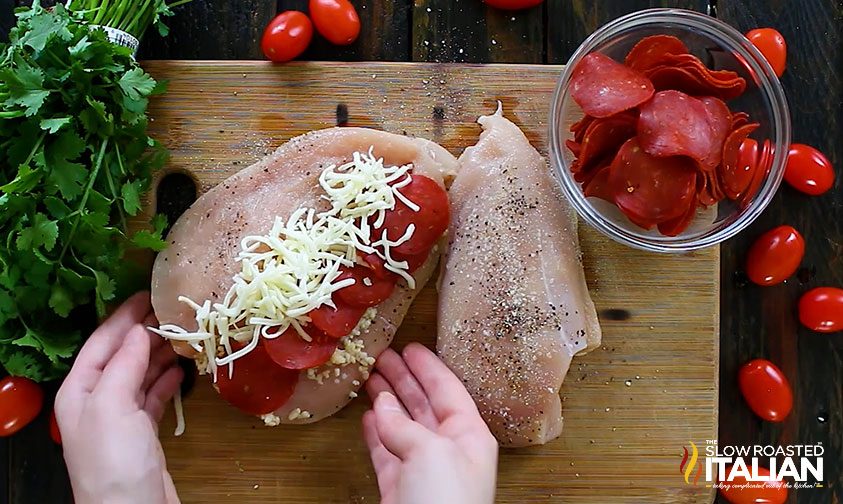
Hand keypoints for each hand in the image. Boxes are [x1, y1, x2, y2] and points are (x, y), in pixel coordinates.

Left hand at [55, 292, 183, 503]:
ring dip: (160, 352)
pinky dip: (168, 378)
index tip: (150, 292)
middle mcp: (97, 399)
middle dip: (146, 331)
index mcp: (80, 390)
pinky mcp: (143, 431)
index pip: (102, 341)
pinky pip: (154, 394)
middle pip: (122, 354)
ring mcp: (120, 416)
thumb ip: (124, 364)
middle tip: (176, 309)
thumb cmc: (114, 461)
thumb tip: (140, 330)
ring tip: (184, 332)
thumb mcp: (112, 405)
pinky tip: (183, 367)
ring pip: (140, 372)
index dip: (125, 315)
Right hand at [364, 343, 497, 503]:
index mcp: (470, 436)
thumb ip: (406, 426)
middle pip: (424, 404)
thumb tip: (382, 406)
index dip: (429, 367)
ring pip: (403, 426)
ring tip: (370, 379)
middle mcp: (449, 451)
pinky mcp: (401, 488)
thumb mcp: (432, 453)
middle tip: (384, 356)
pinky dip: (375, 433)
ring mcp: (424, 471)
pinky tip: (368, 417)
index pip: (448, 390)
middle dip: (404, 379)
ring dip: (386, 402)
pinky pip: (386, 452)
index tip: (411, 348)